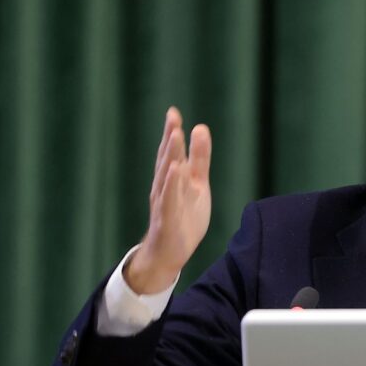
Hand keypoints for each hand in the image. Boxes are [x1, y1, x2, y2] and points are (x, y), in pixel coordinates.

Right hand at [124, 107, 212, 294]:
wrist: (171, 253)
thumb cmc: (184, 216)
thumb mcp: (197, 183)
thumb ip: (199, 158)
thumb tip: (200, 128)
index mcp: (173, 177)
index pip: (172, 151)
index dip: (172, 132)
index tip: (173, 112)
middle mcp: (165, 187)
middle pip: (167, 159)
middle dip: (170, 138)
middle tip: (172, 117)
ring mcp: (164, 202)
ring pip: (166, 176)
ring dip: (170, 155)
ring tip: (174, 135)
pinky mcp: (167, 219)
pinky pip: (169, 199)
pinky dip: (171, 184)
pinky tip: (175, 170)